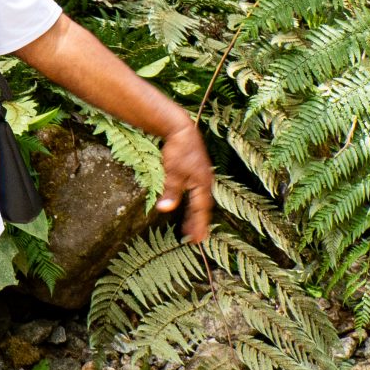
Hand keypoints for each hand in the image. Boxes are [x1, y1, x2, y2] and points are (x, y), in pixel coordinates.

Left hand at [155, 120, 214, 242]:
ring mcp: (201, 177)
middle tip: (196, 240)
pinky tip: (188, 208)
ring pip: (200, 201)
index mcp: (202, 183)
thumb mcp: (172, 172)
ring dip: (196, 215)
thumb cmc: (178, 150)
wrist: (181, 129)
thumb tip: (165, 209)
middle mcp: (205, 182)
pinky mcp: (196, 173)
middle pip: (202, 207)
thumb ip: (171, 192)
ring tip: (191, 229)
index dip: (199, 224)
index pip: (201, 209)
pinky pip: (196, 194)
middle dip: (199, 223)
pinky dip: (193, 204)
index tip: (198, 240)